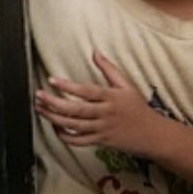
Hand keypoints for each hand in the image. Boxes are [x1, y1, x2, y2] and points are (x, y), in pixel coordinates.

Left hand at [33, 52, 163, 157]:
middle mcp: (105, 114)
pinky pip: (79, 141)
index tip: (52, 79)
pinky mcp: (100, 142)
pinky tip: (55, 127)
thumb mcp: (127, 85)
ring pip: (74, 125)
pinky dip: (65, 136)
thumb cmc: (139, 108)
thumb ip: (109, 69)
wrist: (154, 135)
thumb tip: (95, 52)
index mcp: (112, 98)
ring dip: (54, 118)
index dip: (68, 86)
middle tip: (38, 95)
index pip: (87, 91)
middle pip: (76, 110)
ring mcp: (102, 129)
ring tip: (39, 108)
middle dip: (54, 103)